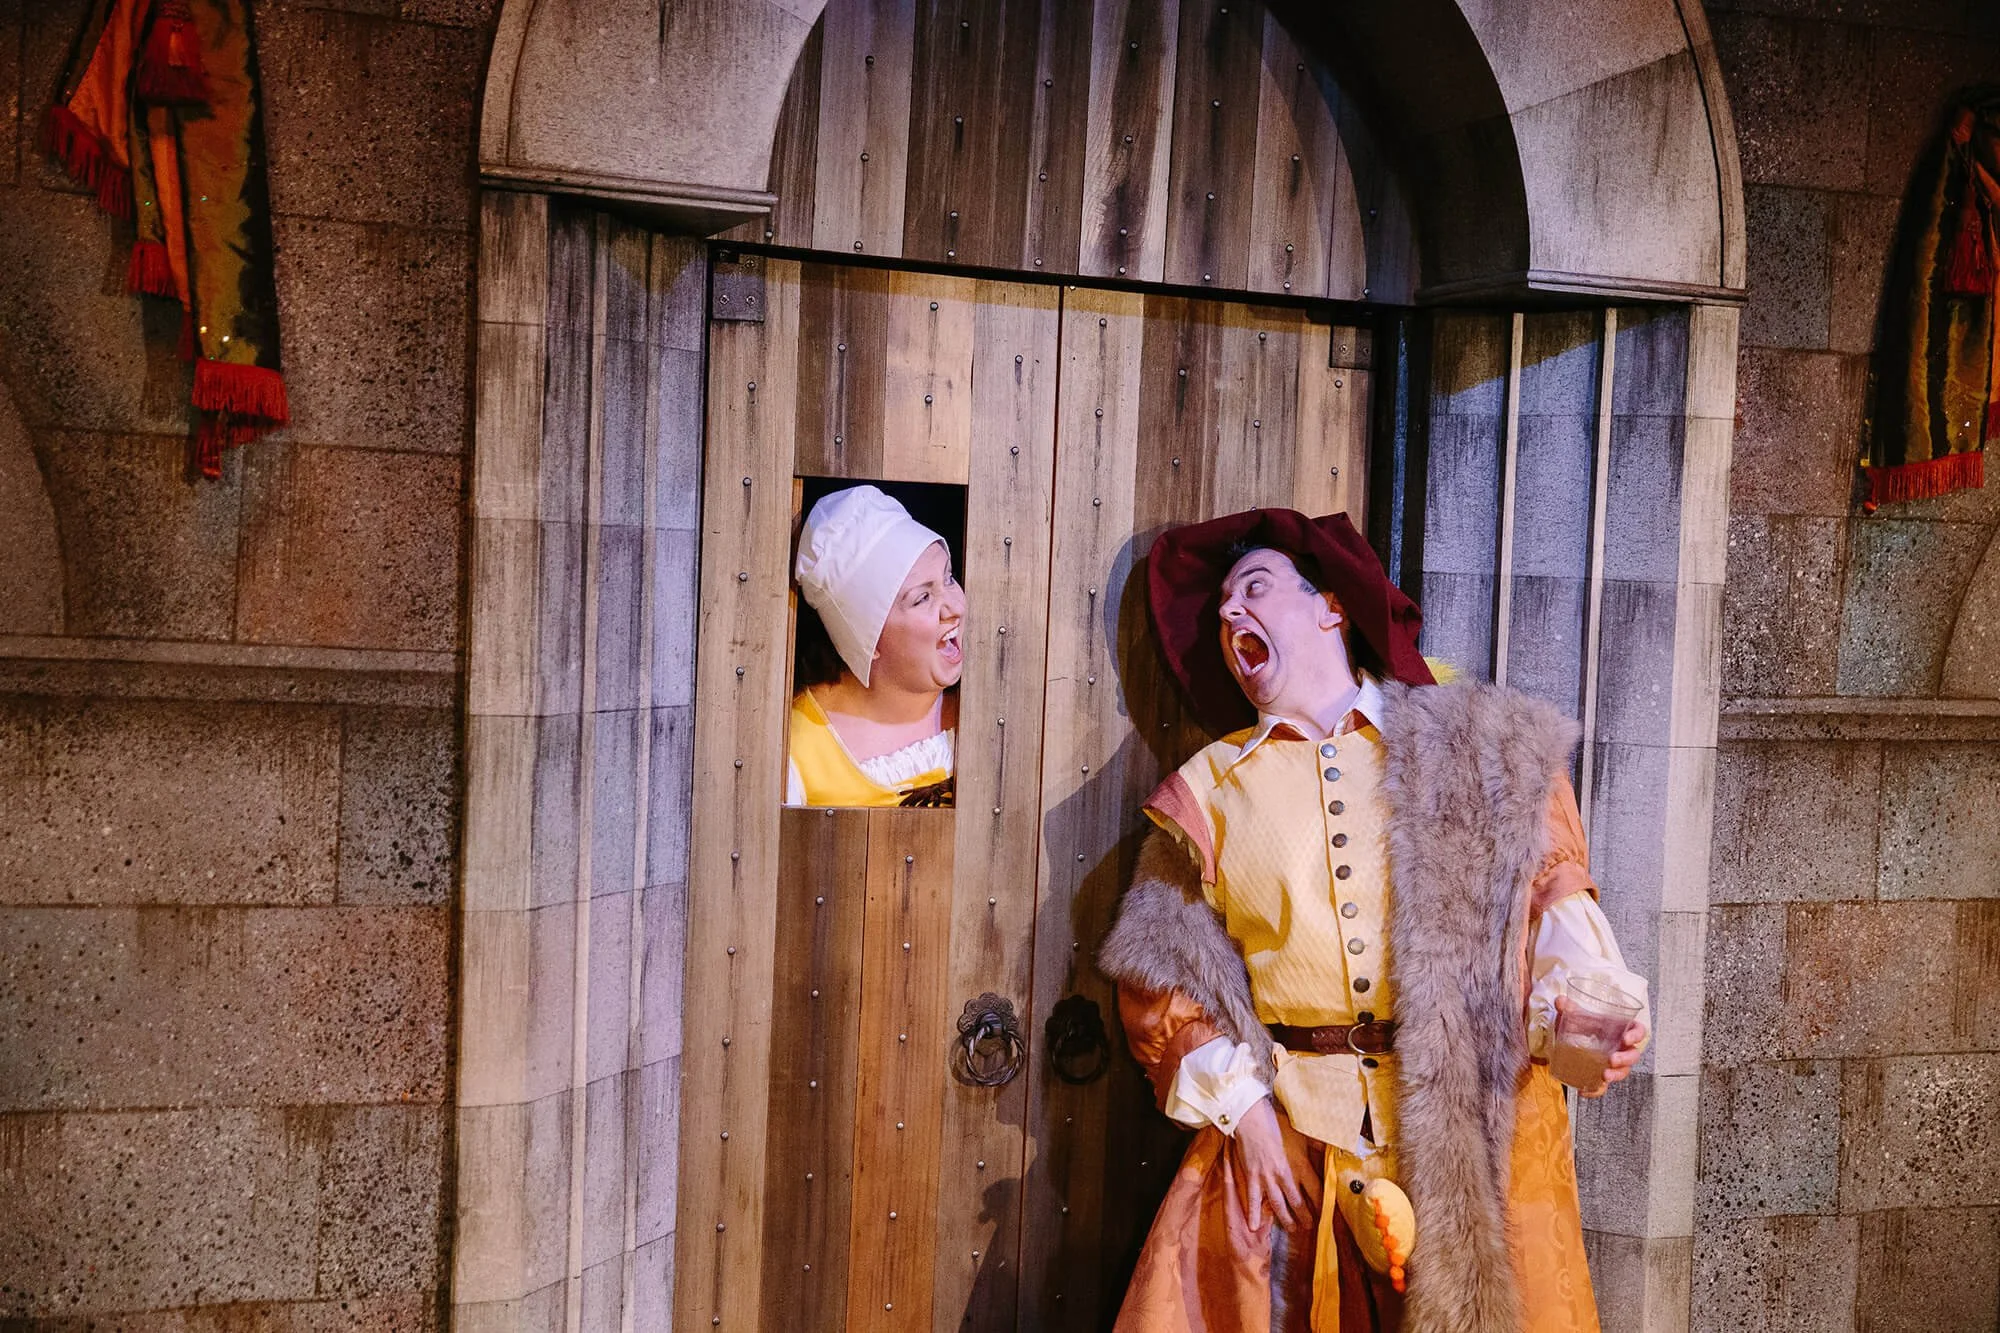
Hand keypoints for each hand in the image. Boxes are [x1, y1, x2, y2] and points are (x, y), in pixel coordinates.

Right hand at [1231, 1096, 1312, 1229]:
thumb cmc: (1277, 1123)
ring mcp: (1268, 1179)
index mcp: (1301, 1166)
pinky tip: (1254, 1227)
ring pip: (1279, 1205)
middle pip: (1298, 1203)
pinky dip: (1254, 1214)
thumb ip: (1317, 1145)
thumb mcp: (1302, 1133)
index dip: (1320, 1204)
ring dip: (1286, 1219)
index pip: (1316, 1191)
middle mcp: (1287, 1176)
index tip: (1324, 1212)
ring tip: (1292, 1229)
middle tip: (1309, 1226)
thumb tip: (1334, 1148)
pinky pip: (1254, 1200)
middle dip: (1305, 1217)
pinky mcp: (1253, 1178)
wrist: (1252, 1119)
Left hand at [1556, 995, 1647, 1098]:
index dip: (1636, 1035)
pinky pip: (1603, 1086)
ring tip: (1604, 1076)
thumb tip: (1560, 1001)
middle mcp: (1620, 1047)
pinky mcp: (1601, 1075)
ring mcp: (1612, 1063)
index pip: (1638, 1031)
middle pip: (1633, 1055)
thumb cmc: (1581, 1023)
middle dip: (1625, 1060)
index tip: (1627, 1038)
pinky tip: (1584, 1090)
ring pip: (1622, 1072)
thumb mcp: (1575, 1014)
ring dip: (1615, 1075)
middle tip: (1612, 1060)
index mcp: (1620, 1029)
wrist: (1568, 1036)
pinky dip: (1595, 1090)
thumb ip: (1569, 1008)